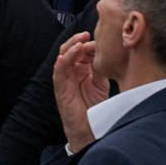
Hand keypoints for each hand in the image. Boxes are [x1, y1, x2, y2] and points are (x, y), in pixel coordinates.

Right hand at [52, 32, 105, 153]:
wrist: (91, 129)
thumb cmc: (95, 108)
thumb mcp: (102, 84)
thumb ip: (101, 70)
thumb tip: (107, 54)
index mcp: (81, 70)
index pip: (82, 51)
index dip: (89, 44)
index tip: (101, 40)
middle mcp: (71, 73)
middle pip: (70, 50)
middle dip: (78, 41)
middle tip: (88, 34)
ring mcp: (65, 80)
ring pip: (62, 58)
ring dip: (70, 48)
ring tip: (80, 41)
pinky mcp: (61, 89)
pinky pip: (58, 72)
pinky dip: (62, 62)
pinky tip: (68, 56)